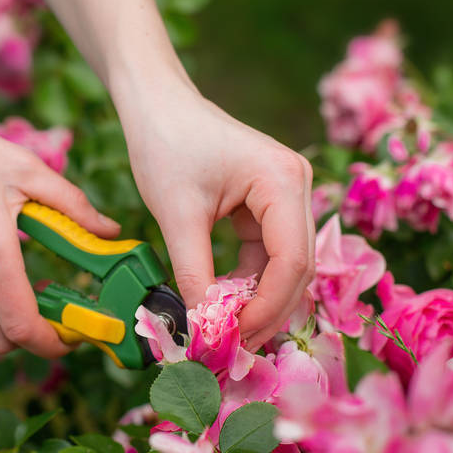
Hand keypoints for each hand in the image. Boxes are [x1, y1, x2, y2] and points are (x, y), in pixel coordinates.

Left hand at [118, 84, 315, 350]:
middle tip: (234, 348)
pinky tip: (223, 304)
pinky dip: (247, 281)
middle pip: (296, 267)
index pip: (291, 261)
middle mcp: (296, 185)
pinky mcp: (267, 203)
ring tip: (227, 333)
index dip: (267, 307)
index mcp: (282, 181)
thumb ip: (194, 272)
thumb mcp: (176, 215)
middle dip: (266, 310)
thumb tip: (204, 328)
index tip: (235, 339)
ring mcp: (285, 195)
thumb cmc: (164, 144)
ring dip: (257, 300)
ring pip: (283, 265)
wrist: (156, 103)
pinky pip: (266, 253)